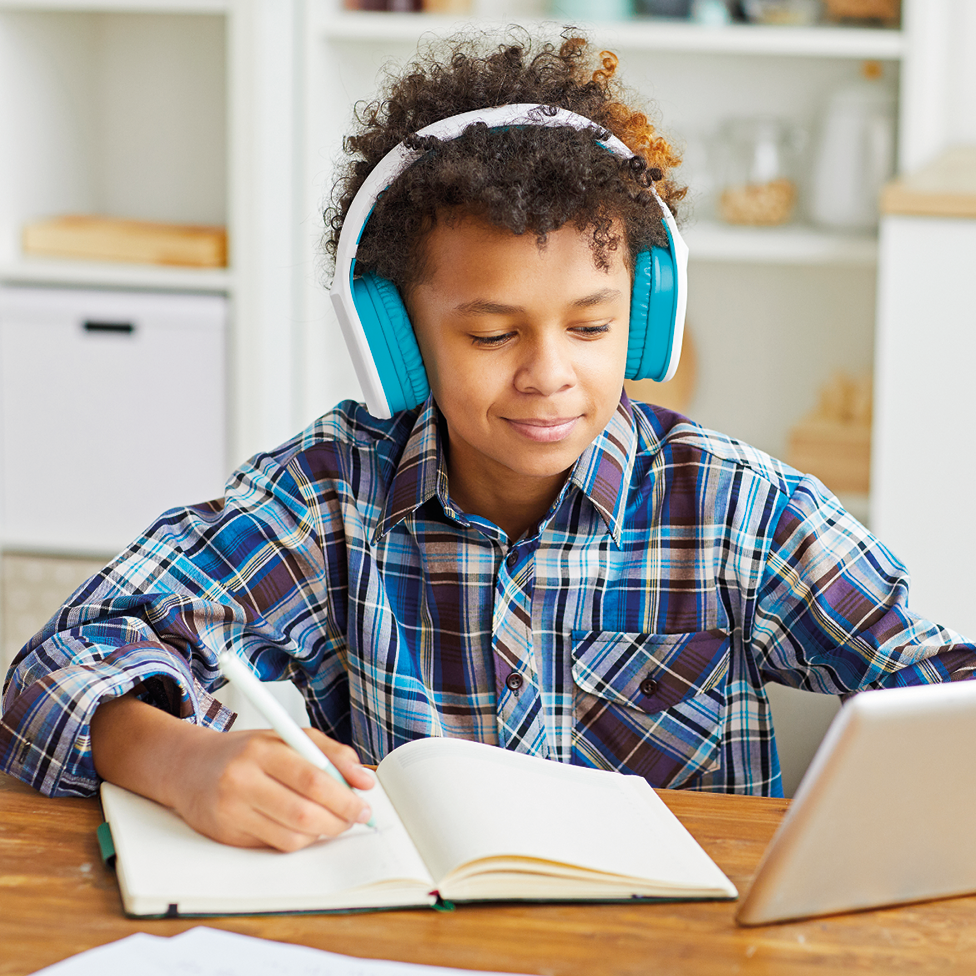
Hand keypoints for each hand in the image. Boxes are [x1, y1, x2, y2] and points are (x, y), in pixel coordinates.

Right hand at [91, 695, 373, 851]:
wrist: (189, 767)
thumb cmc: (246, 751)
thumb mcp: (288, 736)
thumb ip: (330, 753)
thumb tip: (364, 780)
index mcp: (262, 749)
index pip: (312, 777)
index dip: (344, 796)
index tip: (364, 803)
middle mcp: (243, 780)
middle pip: (303, 812)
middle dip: (339, 819)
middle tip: (355, 818)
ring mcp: (232, 810)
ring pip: (292, 836)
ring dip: (321, 833)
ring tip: (331, 820)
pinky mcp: (226, 835)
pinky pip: (275, 846)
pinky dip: (299, 839)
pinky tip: (304, 826)